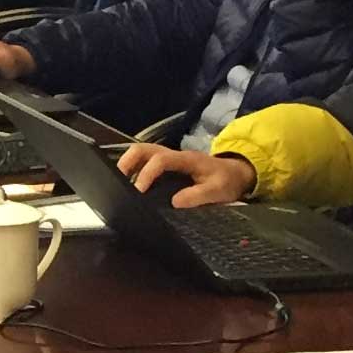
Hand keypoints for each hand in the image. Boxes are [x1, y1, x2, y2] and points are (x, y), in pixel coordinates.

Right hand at [113, 143, 255, 206]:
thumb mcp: (219, 190)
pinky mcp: (166, 165)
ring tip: (118, 183)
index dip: (146, 174)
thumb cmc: (227, 181)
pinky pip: (144, 162)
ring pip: (141, 153)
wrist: (235, 174)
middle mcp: (174, 155)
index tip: (137, 191)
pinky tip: (128, 184)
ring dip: (126, 165)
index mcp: (186, 160)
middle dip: (127, 162)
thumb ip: (198, 195)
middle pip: (143, 149)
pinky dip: (132, 170)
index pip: (160, 160)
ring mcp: (169, 158)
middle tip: (117, 181)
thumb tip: (174, 202)